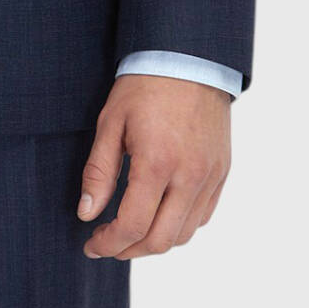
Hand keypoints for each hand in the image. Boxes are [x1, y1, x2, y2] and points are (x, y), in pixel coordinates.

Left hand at [78, 74, 230, 258]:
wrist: (189, 58)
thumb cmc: (145, 85)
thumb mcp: (111, 122)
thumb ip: (99, 172)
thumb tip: (86, 213)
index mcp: (157, 162)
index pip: (133, 225)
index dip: (108, 243)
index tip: (91, 243)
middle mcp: (189, 175)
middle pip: (160, 240)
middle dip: (129, 250)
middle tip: (108, 243)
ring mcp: (210, 176)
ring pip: (184, 234)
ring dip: (155, 242)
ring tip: (131, 232)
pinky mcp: (221, 172)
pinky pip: (202, 216)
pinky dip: (179, 226)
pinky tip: (159, 215)